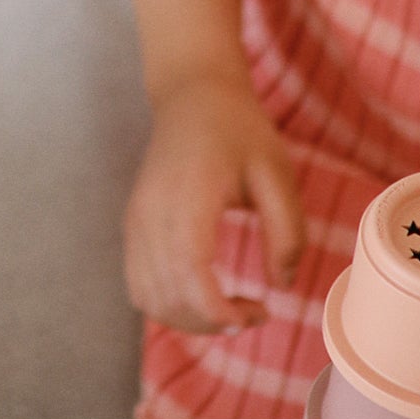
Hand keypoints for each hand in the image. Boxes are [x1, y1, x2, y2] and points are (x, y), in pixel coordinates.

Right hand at [123, 69, 302, 331]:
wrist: (192, 95)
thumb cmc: (239, 131)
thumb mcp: (278, 174)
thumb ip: (287, 231)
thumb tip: (282, 285)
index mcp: (188, 200)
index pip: (189, 278)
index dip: (220, 312)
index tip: (259, 313)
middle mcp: (151, 215)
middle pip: (166, 298)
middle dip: (210, 323)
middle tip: (253, 315)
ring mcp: (135, 222)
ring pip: (148, 298)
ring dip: (188, 320)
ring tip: (229, 311)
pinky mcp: (132, 227)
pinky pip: (138, 285)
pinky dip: (168, 305)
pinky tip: (203, 297)